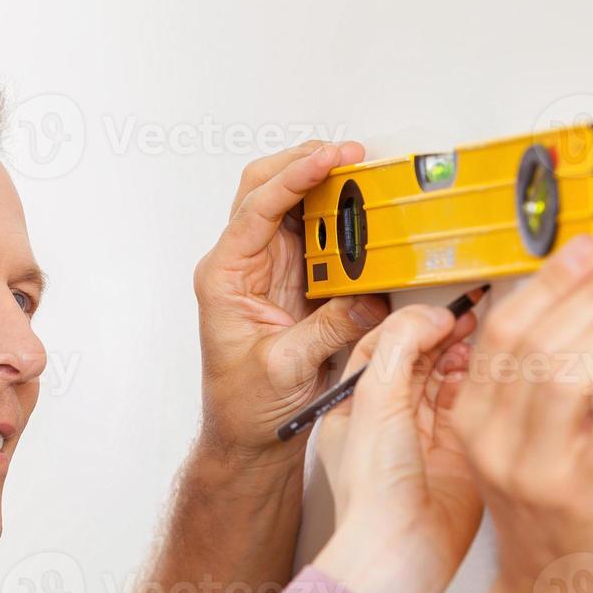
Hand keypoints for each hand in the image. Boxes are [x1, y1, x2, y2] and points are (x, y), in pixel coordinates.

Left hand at [194, 142, 389, 464]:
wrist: (247, 437)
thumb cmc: (245, 406)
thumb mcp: (286, 368)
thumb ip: (328, 329)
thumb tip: (368, 296)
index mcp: (225, 277)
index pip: (256, 208)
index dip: (294, 178)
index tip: (330, 159)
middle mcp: (243, 265)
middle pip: (266, 189)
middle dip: (307, 163)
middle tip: (353, 156)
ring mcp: (270, 270)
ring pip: (293, 207)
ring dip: (327, 188)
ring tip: (366, 177)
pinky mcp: (297, 283)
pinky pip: (320, 238)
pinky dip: (343, 222)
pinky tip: (367, 217)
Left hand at [311, 303, 483, 592]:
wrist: (402, 550)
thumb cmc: (373, 492)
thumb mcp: (374, 402)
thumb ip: (397, 349)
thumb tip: (428, 316)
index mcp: (355, 405)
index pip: (382, 346)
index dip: (411, 323)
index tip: (440, 309)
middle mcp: (389, 419)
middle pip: (419, 359)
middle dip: (443, 335)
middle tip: (469, 316)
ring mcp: (425, 437)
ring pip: (447, 380)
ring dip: (464, 357)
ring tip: (481, 339)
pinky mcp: (459, 454)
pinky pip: (472, 408)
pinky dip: (482, 386)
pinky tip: (490, 372)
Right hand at [452, 237, 592, 592]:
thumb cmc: (542, 517)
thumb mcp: (514, 447)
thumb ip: (529, 389)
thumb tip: (578, 310)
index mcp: (473, 419)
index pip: (503, 332)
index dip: (547, 283)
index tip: (585, 249)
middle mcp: (494, 440)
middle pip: (535, 344)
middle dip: (592, 292)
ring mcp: (532, 469)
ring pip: (565, 378)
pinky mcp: (578, 496)